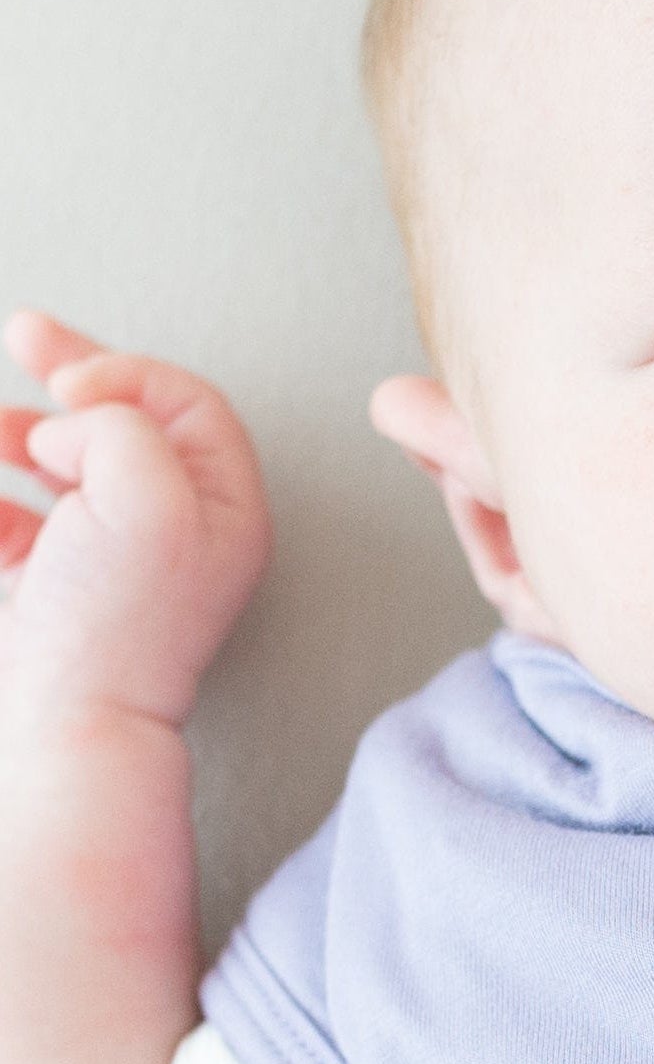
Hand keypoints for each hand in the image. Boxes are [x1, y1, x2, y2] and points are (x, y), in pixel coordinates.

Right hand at [0, 313, 272, 724]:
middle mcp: (177, 532)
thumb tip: (76, 423)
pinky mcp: (55, 593)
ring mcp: (113, 563)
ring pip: (71, 467)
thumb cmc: (115, 624)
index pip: (185, 402)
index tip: (71, 387)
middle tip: (27, 333)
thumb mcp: (146, 496)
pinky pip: (22, 525)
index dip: (127, 376)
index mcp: (220, 506)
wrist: (62, 730)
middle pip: (129, 423)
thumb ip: (123, 424)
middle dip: (73, 374)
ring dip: (25, 433)